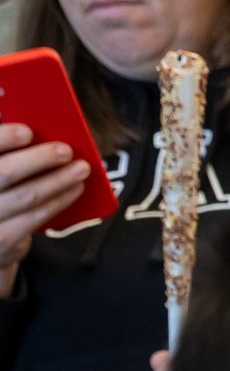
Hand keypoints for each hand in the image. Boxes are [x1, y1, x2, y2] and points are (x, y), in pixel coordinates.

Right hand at [0, 124, 91, 294]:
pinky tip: (74, 189)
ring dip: (58, 181)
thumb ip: (6, 153)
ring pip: (26, 196)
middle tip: (65, 150)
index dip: (3, 138)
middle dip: (38, 159)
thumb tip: (33, 131)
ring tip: (80, 169)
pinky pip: (36, 217)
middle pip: (4, 172)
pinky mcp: (3, 238)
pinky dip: (59, 201)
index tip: (27, 131)